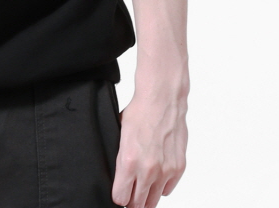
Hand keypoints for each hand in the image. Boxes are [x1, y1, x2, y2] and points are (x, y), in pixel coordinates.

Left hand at [111, 88, 187, 207]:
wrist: (162, 100)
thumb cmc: (140, 113)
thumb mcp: (120, 136)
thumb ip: (121, 161)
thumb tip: (119, 178)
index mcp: (129, 162)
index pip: (121, 198)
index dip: (118, 195)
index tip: (119, 192)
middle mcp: (148, 170)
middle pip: (138, 204)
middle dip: (132, 200)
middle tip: (130, 192)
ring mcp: (165, 170)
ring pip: (153, 201)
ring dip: (147, 195)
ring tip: (142, 185)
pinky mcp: (178, 168)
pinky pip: (167, 190)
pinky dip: (161, 186)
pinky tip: (156, 174)